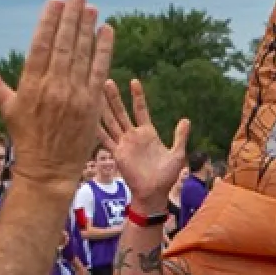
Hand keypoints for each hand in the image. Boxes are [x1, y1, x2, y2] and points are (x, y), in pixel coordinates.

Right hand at [0, 0, 113, 188]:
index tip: (55, 3)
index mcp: (31, 85)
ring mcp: (75, 95)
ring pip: (83, 54)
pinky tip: (107, 31)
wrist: (49, 170)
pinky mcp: (92, 104)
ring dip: (89, 29)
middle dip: (72, 19)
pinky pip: (99, 71)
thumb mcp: (8, 109)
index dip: (49, 22)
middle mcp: (53, 87)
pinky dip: (104, 50)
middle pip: (64, 45)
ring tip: (92, 9)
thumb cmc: (27, 139)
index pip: (41, 46)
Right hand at [98, 78, 189, 213]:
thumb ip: (179, 137)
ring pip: (111, 122)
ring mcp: (124, 144)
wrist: (154, 193)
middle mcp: (133, 136)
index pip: (140, 110)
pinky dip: (97, 129)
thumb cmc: (166, 176)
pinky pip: (105, 140)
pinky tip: (89, 119)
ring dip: (103, 109)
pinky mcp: (117, 154)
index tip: (134, 81)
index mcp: (148, 133)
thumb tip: (186, 119)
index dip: (137, 96)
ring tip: (95, 94)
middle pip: (121, 112)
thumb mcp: (177, 154)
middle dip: (114, 97)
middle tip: (106, 81)